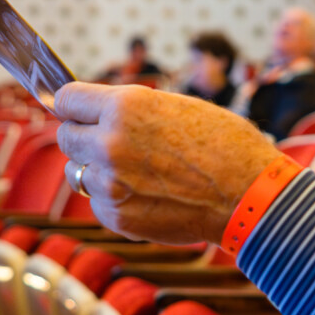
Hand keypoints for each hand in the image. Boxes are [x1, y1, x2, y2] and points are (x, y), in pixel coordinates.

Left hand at [54, 83, 281, 244]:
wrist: (249, 194)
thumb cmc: (223, 144)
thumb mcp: (175, 106)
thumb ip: (131, 110)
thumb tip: (97, 112)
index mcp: (125, 106)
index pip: (66, 99)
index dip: (72, 105)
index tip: (76, 111)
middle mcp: (109, 142)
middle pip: (65, 136)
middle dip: (83, 137)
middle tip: (110, 142)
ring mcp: (110, 183)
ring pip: (77, 171)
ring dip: (97, 170)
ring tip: (135, 171)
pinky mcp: (116, 215)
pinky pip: (97, 201)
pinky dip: (114, 198)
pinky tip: (146, 194)